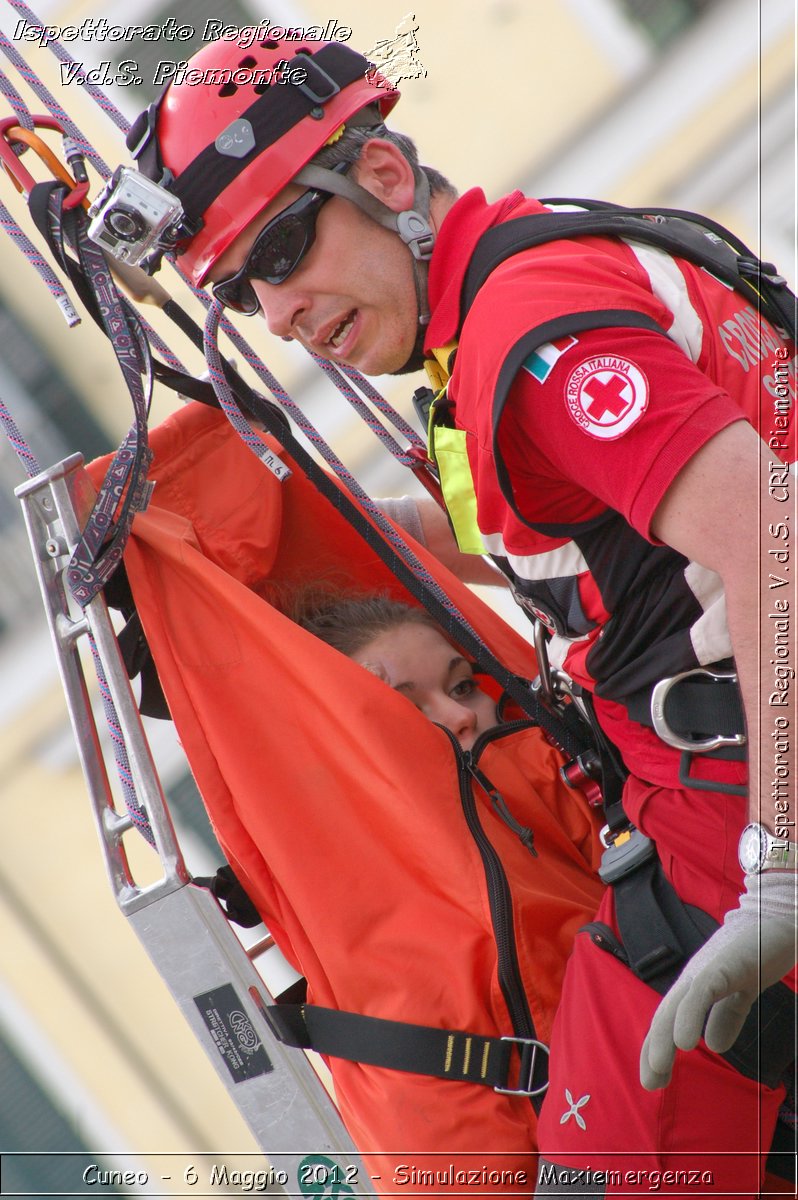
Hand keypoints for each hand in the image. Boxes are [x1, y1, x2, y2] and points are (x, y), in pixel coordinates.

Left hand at [640, 872, 796, 1089]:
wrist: (774, 918)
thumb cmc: (754, 952)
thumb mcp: (739, 992)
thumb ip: (727, 1015)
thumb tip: (715, 1045)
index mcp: (695, 985)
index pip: (668, 1018)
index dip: (657, 1047)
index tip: (652, 1079)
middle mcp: (693, 977)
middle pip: (665, 1014)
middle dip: (654, 1049)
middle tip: (650, 1083)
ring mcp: (706, 970)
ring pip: (676, 1005)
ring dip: (664, 1037)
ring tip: (659, 1066)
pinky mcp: (723, 965)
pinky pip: (702, 992)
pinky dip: (690, 1015)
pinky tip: (686, 1040)